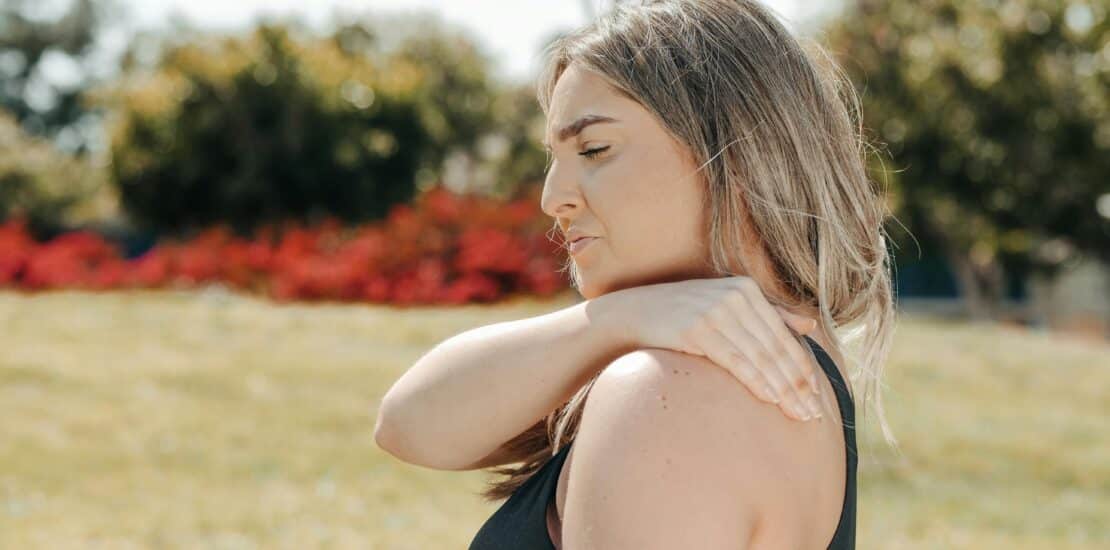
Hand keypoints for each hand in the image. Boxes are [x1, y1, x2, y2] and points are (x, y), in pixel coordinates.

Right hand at [615, 276, 822, 420]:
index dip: (803, 369)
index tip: (817, 398)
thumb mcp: (726, 304)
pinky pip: (734, 359)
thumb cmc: (683, 313)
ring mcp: (715, 311)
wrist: (634, 312)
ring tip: (798, 414)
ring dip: (782, 389)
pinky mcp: (696, 329)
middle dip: (798, 385)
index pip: (784, 336)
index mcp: (747, 289)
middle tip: (813, 415)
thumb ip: (769, 313)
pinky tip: (770, 398)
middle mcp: (735, 297)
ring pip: (760, 356)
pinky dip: (755, 380)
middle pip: (776, 349)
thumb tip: (811, 325)